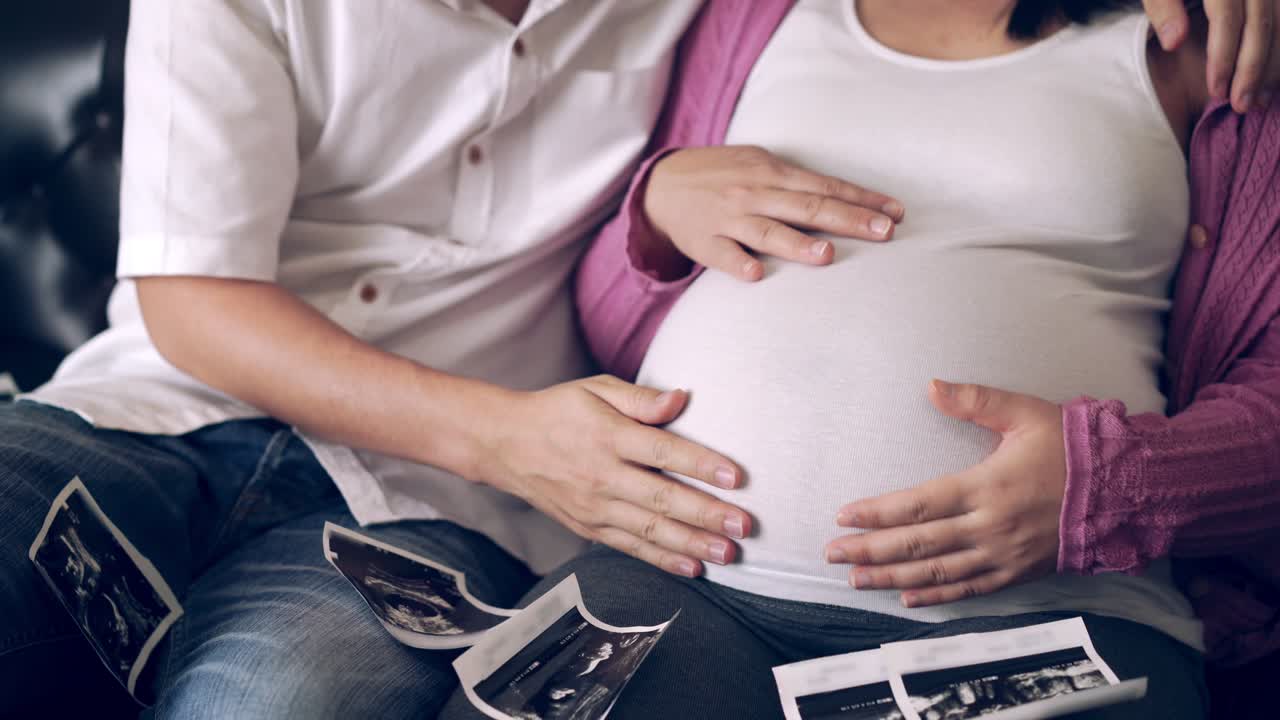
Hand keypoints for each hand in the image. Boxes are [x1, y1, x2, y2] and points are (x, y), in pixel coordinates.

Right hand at [474, 374, 751, 577]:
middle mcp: (601, 475)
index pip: (662, 450)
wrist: (505, 444)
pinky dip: (661, 560)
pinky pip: (630, 548)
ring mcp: (593, 507)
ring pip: (649, 530)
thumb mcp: (596, 390)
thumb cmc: (559, 411)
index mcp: (607, 436)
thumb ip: (641, 398)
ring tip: (727, 555)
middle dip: (705, 514)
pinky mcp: (588, 528)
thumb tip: (682, 398)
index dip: (701, 464)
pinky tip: (692, 568)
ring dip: (691, 544)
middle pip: (661, 497)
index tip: (736, 477)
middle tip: (743, 526)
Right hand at [642, 146, 904, 280]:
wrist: (662, 185)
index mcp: (773, 173)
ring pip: (768, 231)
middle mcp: (755, 193)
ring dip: (798, 244)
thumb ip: (797, 183)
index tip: (896, 213)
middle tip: (884, 233)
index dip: (862, 199)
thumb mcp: (759, 165)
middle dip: (848, 219)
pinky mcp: (704, 242)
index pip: (826, 187)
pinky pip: (724, 255)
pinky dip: (739, 264)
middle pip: (808, 207)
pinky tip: (756, 275)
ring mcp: (729, 218)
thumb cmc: (722, 176)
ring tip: (827, 256)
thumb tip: (846, 198)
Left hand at [824, 380, 1065, 606]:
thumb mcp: (1024, 413)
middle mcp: (989, 526)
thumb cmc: (1071, 447)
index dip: (876, 513)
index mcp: (986, 486)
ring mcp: (1003, 555)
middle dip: (870, 551)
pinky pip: (970, 589)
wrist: (1124, 489)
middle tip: (833, 553)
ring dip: (892, 578)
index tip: (843, 516)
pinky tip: (908, 599)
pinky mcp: (1018, 573)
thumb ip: (976, 400)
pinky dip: (937, 597)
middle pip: (917, 544)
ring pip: (937, 573)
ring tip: (857, 579)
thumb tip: (932, 385)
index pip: (917, 504)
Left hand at [1144, 0, 1278, 111]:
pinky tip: (1272, 80)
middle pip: (1260, 23)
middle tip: (1242, 105)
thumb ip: (1164, 8)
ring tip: (1259, 100)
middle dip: (1252, 68)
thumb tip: (1174, 42)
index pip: (1227, 17)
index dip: (1224, 56)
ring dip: (1273, 65)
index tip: (1216, 91)